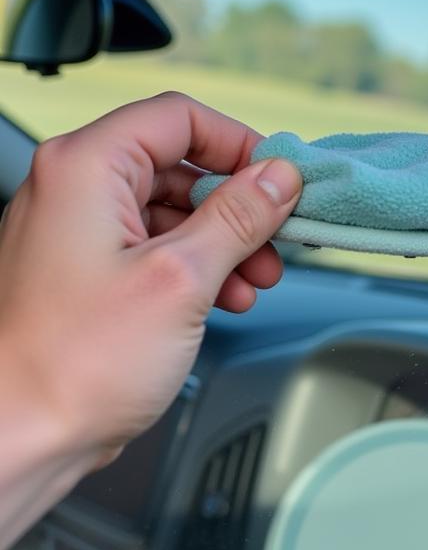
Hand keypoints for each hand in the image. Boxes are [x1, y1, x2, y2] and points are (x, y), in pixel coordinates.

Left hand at [0, 92, 299, 491]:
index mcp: (86, 168)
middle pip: (180, 166)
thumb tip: (278, 178)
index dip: (239, 145)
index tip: (279, 180)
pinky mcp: (88, 273)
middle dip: (238, 206)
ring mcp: (79, 233)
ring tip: (254, 280)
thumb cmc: (74, 364)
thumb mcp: (182, 278)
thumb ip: (238, 217)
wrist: (24, 432)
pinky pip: (156, 248)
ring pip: (173, 211)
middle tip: (276, 240)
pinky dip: (198, 268)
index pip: (178, 118)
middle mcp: (75, 190)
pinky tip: (225, 298)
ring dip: (225, 243)